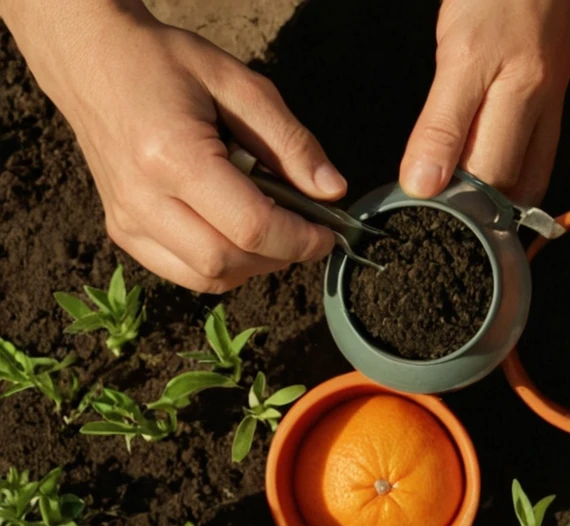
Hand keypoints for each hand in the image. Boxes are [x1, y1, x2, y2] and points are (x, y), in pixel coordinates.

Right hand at [3, 0, 343, 292]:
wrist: (92, 59)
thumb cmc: (165, 64)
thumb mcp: (240, 85)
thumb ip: (291, 141)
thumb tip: (332, 191)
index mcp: (172, 157)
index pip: (250, 227)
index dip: (300, 239)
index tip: (328, 233)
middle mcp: (141, 198)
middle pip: (226, 263)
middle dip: (279, 255)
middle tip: (305, 230)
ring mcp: (126, 220)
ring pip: (206, 278)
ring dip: (252, 264)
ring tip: (271, 227)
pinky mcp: (122, 231)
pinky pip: (183, 272)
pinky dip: (220, 264)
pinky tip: (235, 230)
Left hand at [399, 0, 569, 205]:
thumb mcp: (456, 54)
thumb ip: (441, 123)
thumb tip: (423, 184)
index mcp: (519, 91)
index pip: (488, 172)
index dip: (457, 203)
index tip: (422, 213)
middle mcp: (544, 101)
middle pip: (516, 180)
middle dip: (480, 209)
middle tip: (442, 223)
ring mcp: (555, 97)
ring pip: (533, 171)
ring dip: (503, 199)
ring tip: (468, 214)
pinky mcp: (555, 90)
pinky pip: (540, 149)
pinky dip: (517, 173)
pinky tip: (496, 181)